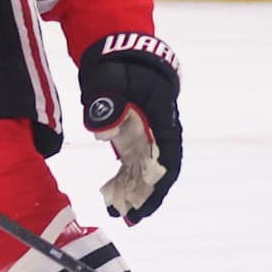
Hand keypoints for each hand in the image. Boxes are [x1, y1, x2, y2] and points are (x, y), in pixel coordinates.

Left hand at [78, 33, 181, 222]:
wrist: (119, 51)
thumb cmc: (118, 64)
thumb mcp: (110, 78)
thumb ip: (106, 102)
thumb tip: (103, 131)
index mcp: (161, 116)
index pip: (168, 157)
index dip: (159, 185)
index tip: (146, 204)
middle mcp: (159, 129)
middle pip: (159, 170)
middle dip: (147, 197)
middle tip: (130, 220)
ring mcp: (147, 133)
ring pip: (145, 170)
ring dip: (134, 193)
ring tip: (118, 214)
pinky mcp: (134, 136)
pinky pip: (133, 165)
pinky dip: (124, 182)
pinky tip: (110, 197)